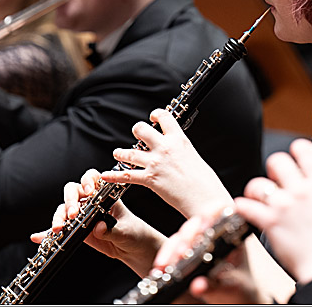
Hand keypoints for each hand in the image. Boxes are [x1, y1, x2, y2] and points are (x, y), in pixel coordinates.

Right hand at [30, 169, 166, 276]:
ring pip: (63, 209)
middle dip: (70, 200)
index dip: (88, 181)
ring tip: (58, 228)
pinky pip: (59, 230)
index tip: (89, 191)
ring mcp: (81, 215)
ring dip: (59, 216)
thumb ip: (112, 228)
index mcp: (105, 194)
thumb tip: (99, 227)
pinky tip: (37, 237)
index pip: (93, 178)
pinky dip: (47, 233)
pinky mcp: (75, 230)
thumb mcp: (126, 230)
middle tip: (73, 213)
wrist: (132, 247)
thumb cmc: (133, 232)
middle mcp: (90, 201)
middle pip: (73, 191)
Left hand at [100, 108, 232, 218]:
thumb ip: (181, 151)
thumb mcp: (194, 157)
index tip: (153, 116)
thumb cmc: (205, 182)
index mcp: (179, 140)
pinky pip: (126, 175)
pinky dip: (113, 176)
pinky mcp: (150, 179)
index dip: (156, 114)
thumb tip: (177, 151)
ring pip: (130, 152)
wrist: (205, 197)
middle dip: (137, 130)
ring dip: (122, 152)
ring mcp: (156, 163)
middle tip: (137, 134)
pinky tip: (106, 175)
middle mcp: (165, 148)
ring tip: (118, 152)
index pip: (164, 117)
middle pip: (142, 129)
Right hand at [151, 211, 262, 304]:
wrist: (237, 297)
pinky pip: (172, 248)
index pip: (222, 211)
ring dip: (171, 248)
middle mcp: (214, 234)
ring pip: (181, 235)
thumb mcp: (233, 288)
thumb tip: (198, 285)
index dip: (210, 214)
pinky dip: (165, 257)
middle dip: (185, 237)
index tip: (202, 228)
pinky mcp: (186, 251)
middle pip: (196, 223)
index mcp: (232, 235)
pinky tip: (160, 268)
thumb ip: (217, 287)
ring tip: (165, 265)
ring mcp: (199, 241)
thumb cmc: (241, 288)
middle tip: (181, 254)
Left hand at [235, 138, 311, 284]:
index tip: (293, 155)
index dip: (296, 148)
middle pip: (277, 161)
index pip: (306, 151)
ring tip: (258, 199)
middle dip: (272, 168)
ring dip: (255, 190)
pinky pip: (246, 206)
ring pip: (258, 183)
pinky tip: (244, 209)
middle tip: (272, 179)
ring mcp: (284, 205)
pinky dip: (242, 207)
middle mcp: (301, 191)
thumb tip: (310, 185)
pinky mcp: (270, 221)